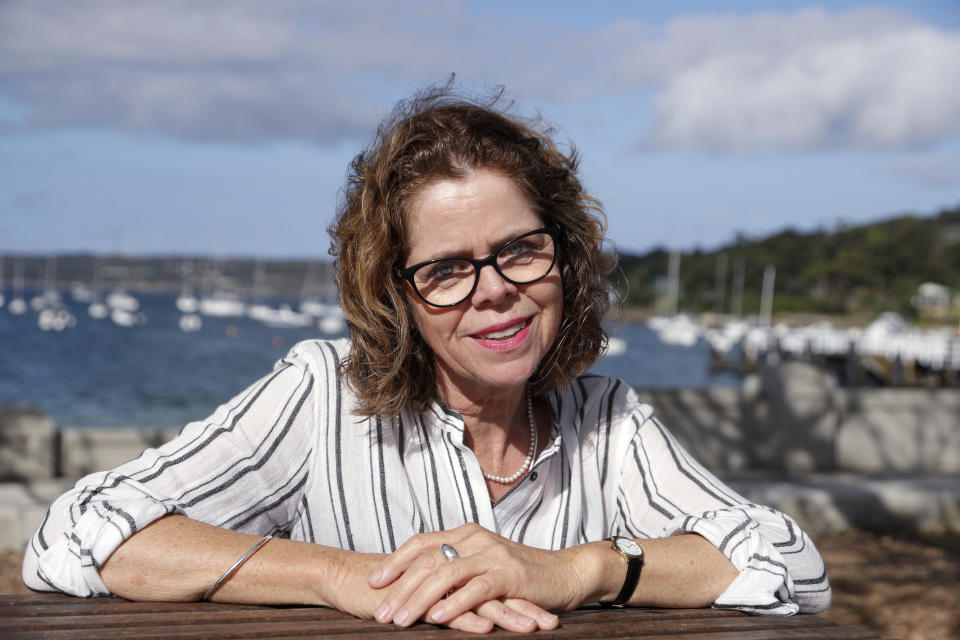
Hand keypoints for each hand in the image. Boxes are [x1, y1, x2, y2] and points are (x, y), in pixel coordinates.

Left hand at [368, 523, 584, 631]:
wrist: (566, 573)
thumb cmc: (522, 576)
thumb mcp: (483, 566)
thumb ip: (456, 568)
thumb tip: (420, 584)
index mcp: (466, 534)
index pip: (422, 543)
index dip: (395, 562)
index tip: (372, 582)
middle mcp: (476, 539)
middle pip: (428, 559)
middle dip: (400, 587)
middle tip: (379, 611)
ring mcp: (493, 555)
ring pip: (447, 573)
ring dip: (420, 598)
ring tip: (400, 620)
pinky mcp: (510, 574)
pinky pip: (477, 588)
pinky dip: (455, 603)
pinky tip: (438, 618)